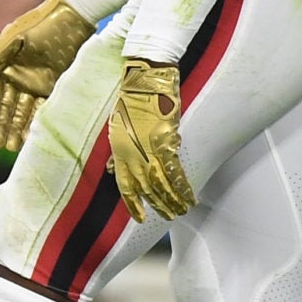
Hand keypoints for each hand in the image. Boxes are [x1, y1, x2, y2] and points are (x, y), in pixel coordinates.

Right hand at [0, 0, 94, 150]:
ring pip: (23, 111)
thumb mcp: (16, 37)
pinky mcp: (53, 86)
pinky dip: (36, 122)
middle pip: (6, 107)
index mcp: (3, 66)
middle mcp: (17, 77)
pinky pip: (42, 108)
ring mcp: (35, 83)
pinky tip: (32, 137)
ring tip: (12, 147)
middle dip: (1, 126)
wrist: (74, 16)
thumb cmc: (41, 23)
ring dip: (16, 129)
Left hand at [106, 58, 192, 222]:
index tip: (140, 218)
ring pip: (161, 184)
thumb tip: (111, 170)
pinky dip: (183, 186)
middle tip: (170, 217)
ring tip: (182, 211)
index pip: (124, 186)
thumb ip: (117, 153)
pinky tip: (189, 196)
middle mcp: (132, 154)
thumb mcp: (117, 129)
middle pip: (146, 188)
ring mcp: (148, 150)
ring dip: (173, 200)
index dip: (132, 204)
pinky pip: (175, 171)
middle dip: (158, 205)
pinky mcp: (165, 142)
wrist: (144, 83)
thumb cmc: (131, 102)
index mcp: (119, 152)